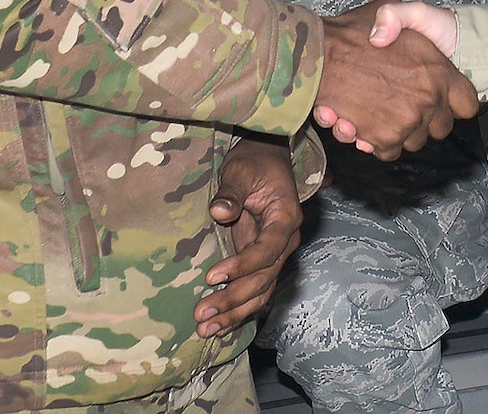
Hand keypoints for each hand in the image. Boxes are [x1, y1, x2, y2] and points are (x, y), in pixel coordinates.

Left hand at [194, 139, 303, 338]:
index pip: (267, 250)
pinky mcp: (262, 262)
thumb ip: (231, 193)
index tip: (211, 276)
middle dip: (232, 298)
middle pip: (263, 278)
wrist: (265, 159)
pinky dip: (237, 310)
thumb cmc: (253, 162)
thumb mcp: (240, 170)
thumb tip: (219, 211)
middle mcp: (285, 241)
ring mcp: (275, 254)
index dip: (241, 266)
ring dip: (233, 312)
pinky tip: (217, 327)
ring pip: (260, 292)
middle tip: (201, 313)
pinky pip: (254, 291)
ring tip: (205, 329)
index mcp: (286, 218)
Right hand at [311, 0, 478, 158]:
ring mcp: (406, 123)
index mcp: (439, 70)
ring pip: (413, 140)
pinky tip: (360, 123)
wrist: (314, 56)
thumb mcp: (389, 7)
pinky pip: (388, 150)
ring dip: (399, 131)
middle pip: (440, 128)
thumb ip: (406, 20)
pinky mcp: (383, 139)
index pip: (467, 103)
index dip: (454, 101)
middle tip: (404, 103)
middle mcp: (428, 100)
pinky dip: (376, 142)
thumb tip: (401, 40)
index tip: (440, 97)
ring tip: (379, 112)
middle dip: (425, 119)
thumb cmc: (350, 30)